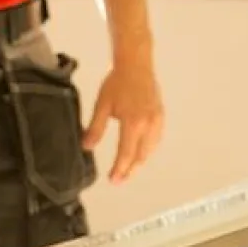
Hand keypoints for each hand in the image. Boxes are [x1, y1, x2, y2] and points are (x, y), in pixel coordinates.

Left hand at [83, 55, 163, 183]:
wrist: (136, 66)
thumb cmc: (117, 84)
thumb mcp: (102, 106)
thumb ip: (95, 128)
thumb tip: (87, 147)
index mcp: (133, 123)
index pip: (126, 153)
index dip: (120, 169)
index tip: (114, 180)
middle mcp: (149, 125)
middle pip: (141, 155)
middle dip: (130, 170)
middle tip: (120, 180)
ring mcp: (157, 121)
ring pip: (150, 149)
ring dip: (140, 161)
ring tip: (128, 169)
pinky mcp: (161, 116)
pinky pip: (156, 139)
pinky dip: (148, 149)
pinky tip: (141, 152)